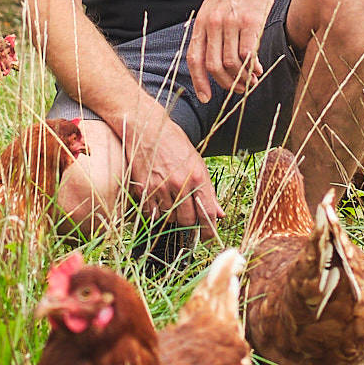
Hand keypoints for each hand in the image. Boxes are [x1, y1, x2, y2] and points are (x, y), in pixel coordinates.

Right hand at [125, 110, 222, 225]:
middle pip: (188, 220)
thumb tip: (219, 213)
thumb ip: (208, 190)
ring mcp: (161, 187)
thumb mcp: (197, 162)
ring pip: (170, 218)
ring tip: (173, 201)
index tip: (208, 236)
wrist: (146, 129)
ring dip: (173, 215)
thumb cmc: (174, 142)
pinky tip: (159, 199)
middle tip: (189, 221)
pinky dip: (157, 211)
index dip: (209, 230)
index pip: (207, 213)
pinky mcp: (144, 189)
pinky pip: (153, 212)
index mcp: (198, 177)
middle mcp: (180, 184)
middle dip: (190, 225)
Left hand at [187, 0, 279, 99]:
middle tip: (238, 91)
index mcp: (202, 22)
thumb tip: (214, 58)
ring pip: (233, 64)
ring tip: (251, 82)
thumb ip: (212, 31)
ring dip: (242, 79)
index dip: (199, 82)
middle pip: (214, 66)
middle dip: (226, 84)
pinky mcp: (250, 22)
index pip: (195, 59)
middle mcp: (213, 24)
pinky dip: (253, 68)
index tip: (206, 98)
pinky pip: (249, 54)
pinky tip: (259, 70)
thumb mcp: (214, 6)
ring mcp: (231, 23)